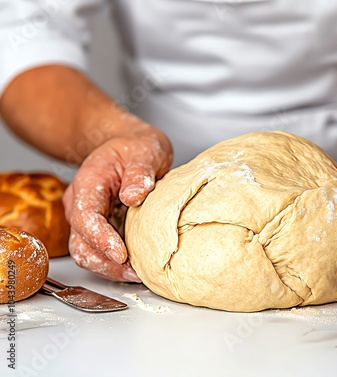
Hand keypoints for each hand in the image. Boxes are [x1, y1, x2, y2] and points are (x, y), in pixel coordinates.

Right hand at [63, 122, 172, 281]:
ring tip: (136, 275)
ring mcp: (87, 219)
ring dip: (109, 269)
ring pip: (87, 253)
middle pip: (81, 243)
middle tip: (135, 273)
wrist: (130, 148)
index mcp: (88, 184)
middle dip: (106, 263)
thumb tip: (133, 196)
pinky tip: (134, 268)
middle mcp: (80, 204)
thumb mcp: (145, 151)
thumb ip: (140, 172)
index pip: (86, 217)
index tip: (122, 254)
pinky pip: (99, 252)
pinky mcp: (99, 228)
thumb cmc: (135, 148)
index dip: (101, 239)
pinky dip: (114, 264)